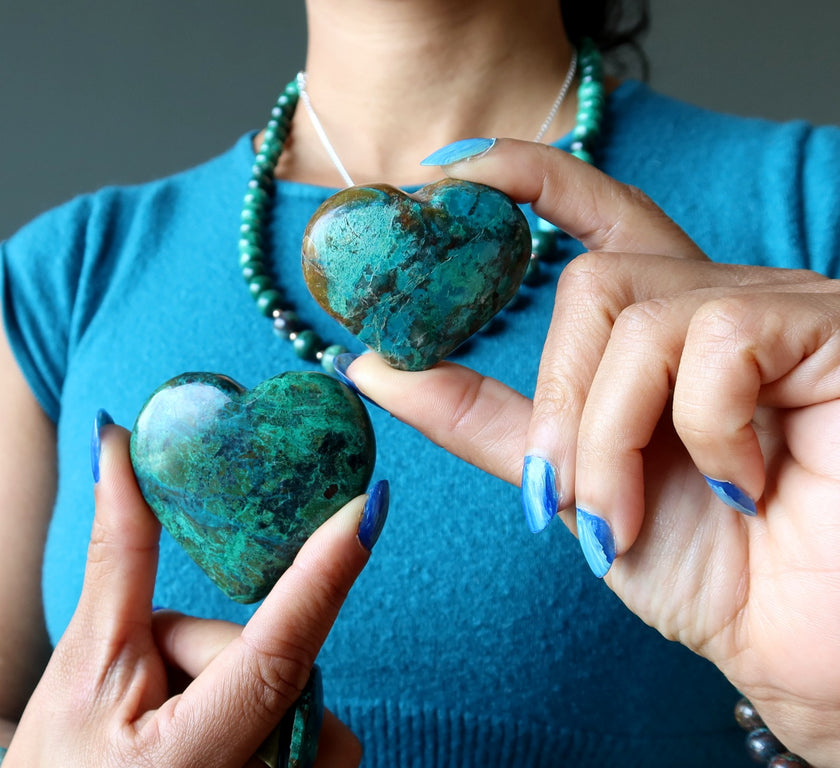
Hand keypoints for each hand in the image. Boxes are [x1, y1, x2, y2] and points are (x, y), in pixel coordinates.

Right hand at [3, 417, 385, 766]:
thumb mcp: (85, 657)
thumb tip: (116, 441)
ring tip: (172, 720)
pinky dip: (263, 715)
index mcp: (191, 759)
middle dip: (219, 652)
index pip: (277, 654)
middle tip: (152, 680)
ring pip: (297, 697)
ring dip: (240, 687)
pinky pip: (308, 729)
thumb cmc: (60, 758)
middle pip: (282, 669)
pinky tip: (207, 741)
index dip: (324, 576)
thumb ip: (120, 552)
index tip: (368, 509)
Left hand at [342, 139, 839, 763]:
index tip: (442, 174)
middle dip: (559, 402)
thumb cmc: (717, 570)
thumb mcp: (576, 486)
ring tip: (636, 515)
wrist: (814, 643)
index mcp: (670, 329)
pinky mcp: (834, 327)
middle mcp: (726, 301)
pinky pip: (716, 340)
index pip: (596, 213)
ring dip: (609, 437)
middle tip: (571, 496)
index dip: (524, 175)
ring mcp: (785, 308)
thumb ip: (484, 420)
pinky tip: (745, 487)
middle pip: (593, 281)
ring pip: (636, 316)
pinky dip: (701, 432)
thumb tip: (372, 365)